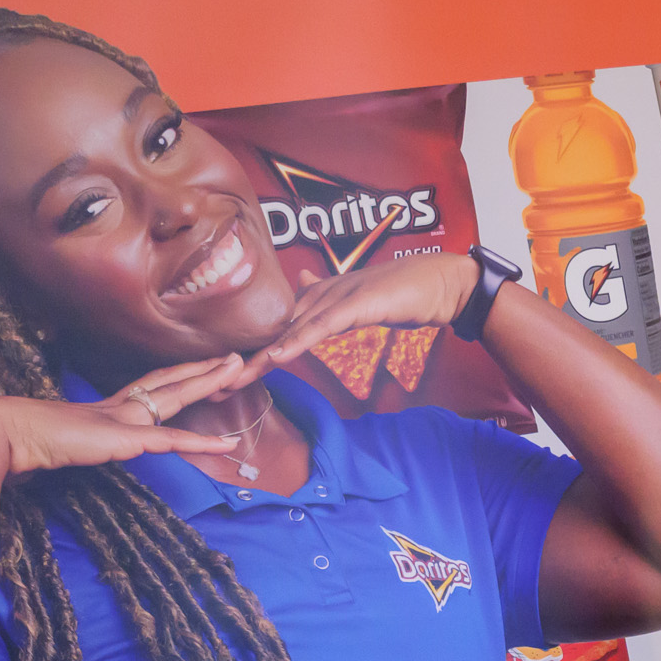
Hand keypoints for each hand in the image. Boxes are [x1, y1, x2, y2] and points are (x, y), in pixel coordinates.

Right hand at [0, 358, 251, 477]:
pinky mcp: (123, 439)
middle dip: (200, 369)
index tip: (195, 370)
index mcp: (101, 410)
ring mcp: (121, 419)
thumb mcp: (53, 447)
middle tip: (233, 356)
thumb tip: (61, 457)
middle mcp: (115, 408)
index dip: (174, 379)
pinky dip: (200, 442)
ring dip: (207, 382)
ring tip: (238, 368)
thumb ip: (66, 449)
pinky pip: (171, 440)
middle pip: (168, 382)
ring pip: (175, 397)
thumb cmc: (17, 442)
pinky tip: (226, 444)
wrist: (2, 434)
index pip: (146, 390)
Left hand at [243, 253, 483, 380]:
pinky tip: (276, 357)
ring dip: (261, 356)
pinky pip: (321, 327)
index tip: (229, 371)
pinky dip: (297, 342)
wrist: (445, 282)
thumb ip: (333, 296)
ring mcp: (339, 297)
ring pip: (292, 329)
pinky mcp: (357, 304)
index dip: (254, 347)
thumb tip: (303, 279)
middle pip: (276, 328)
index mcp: (323, 295)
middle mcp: (324, 293)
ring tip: (233, 377)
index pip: (281, 324)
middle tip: (215, 381)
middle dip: (246, 356)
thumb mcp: (364, 298)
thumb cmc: (411, 291)